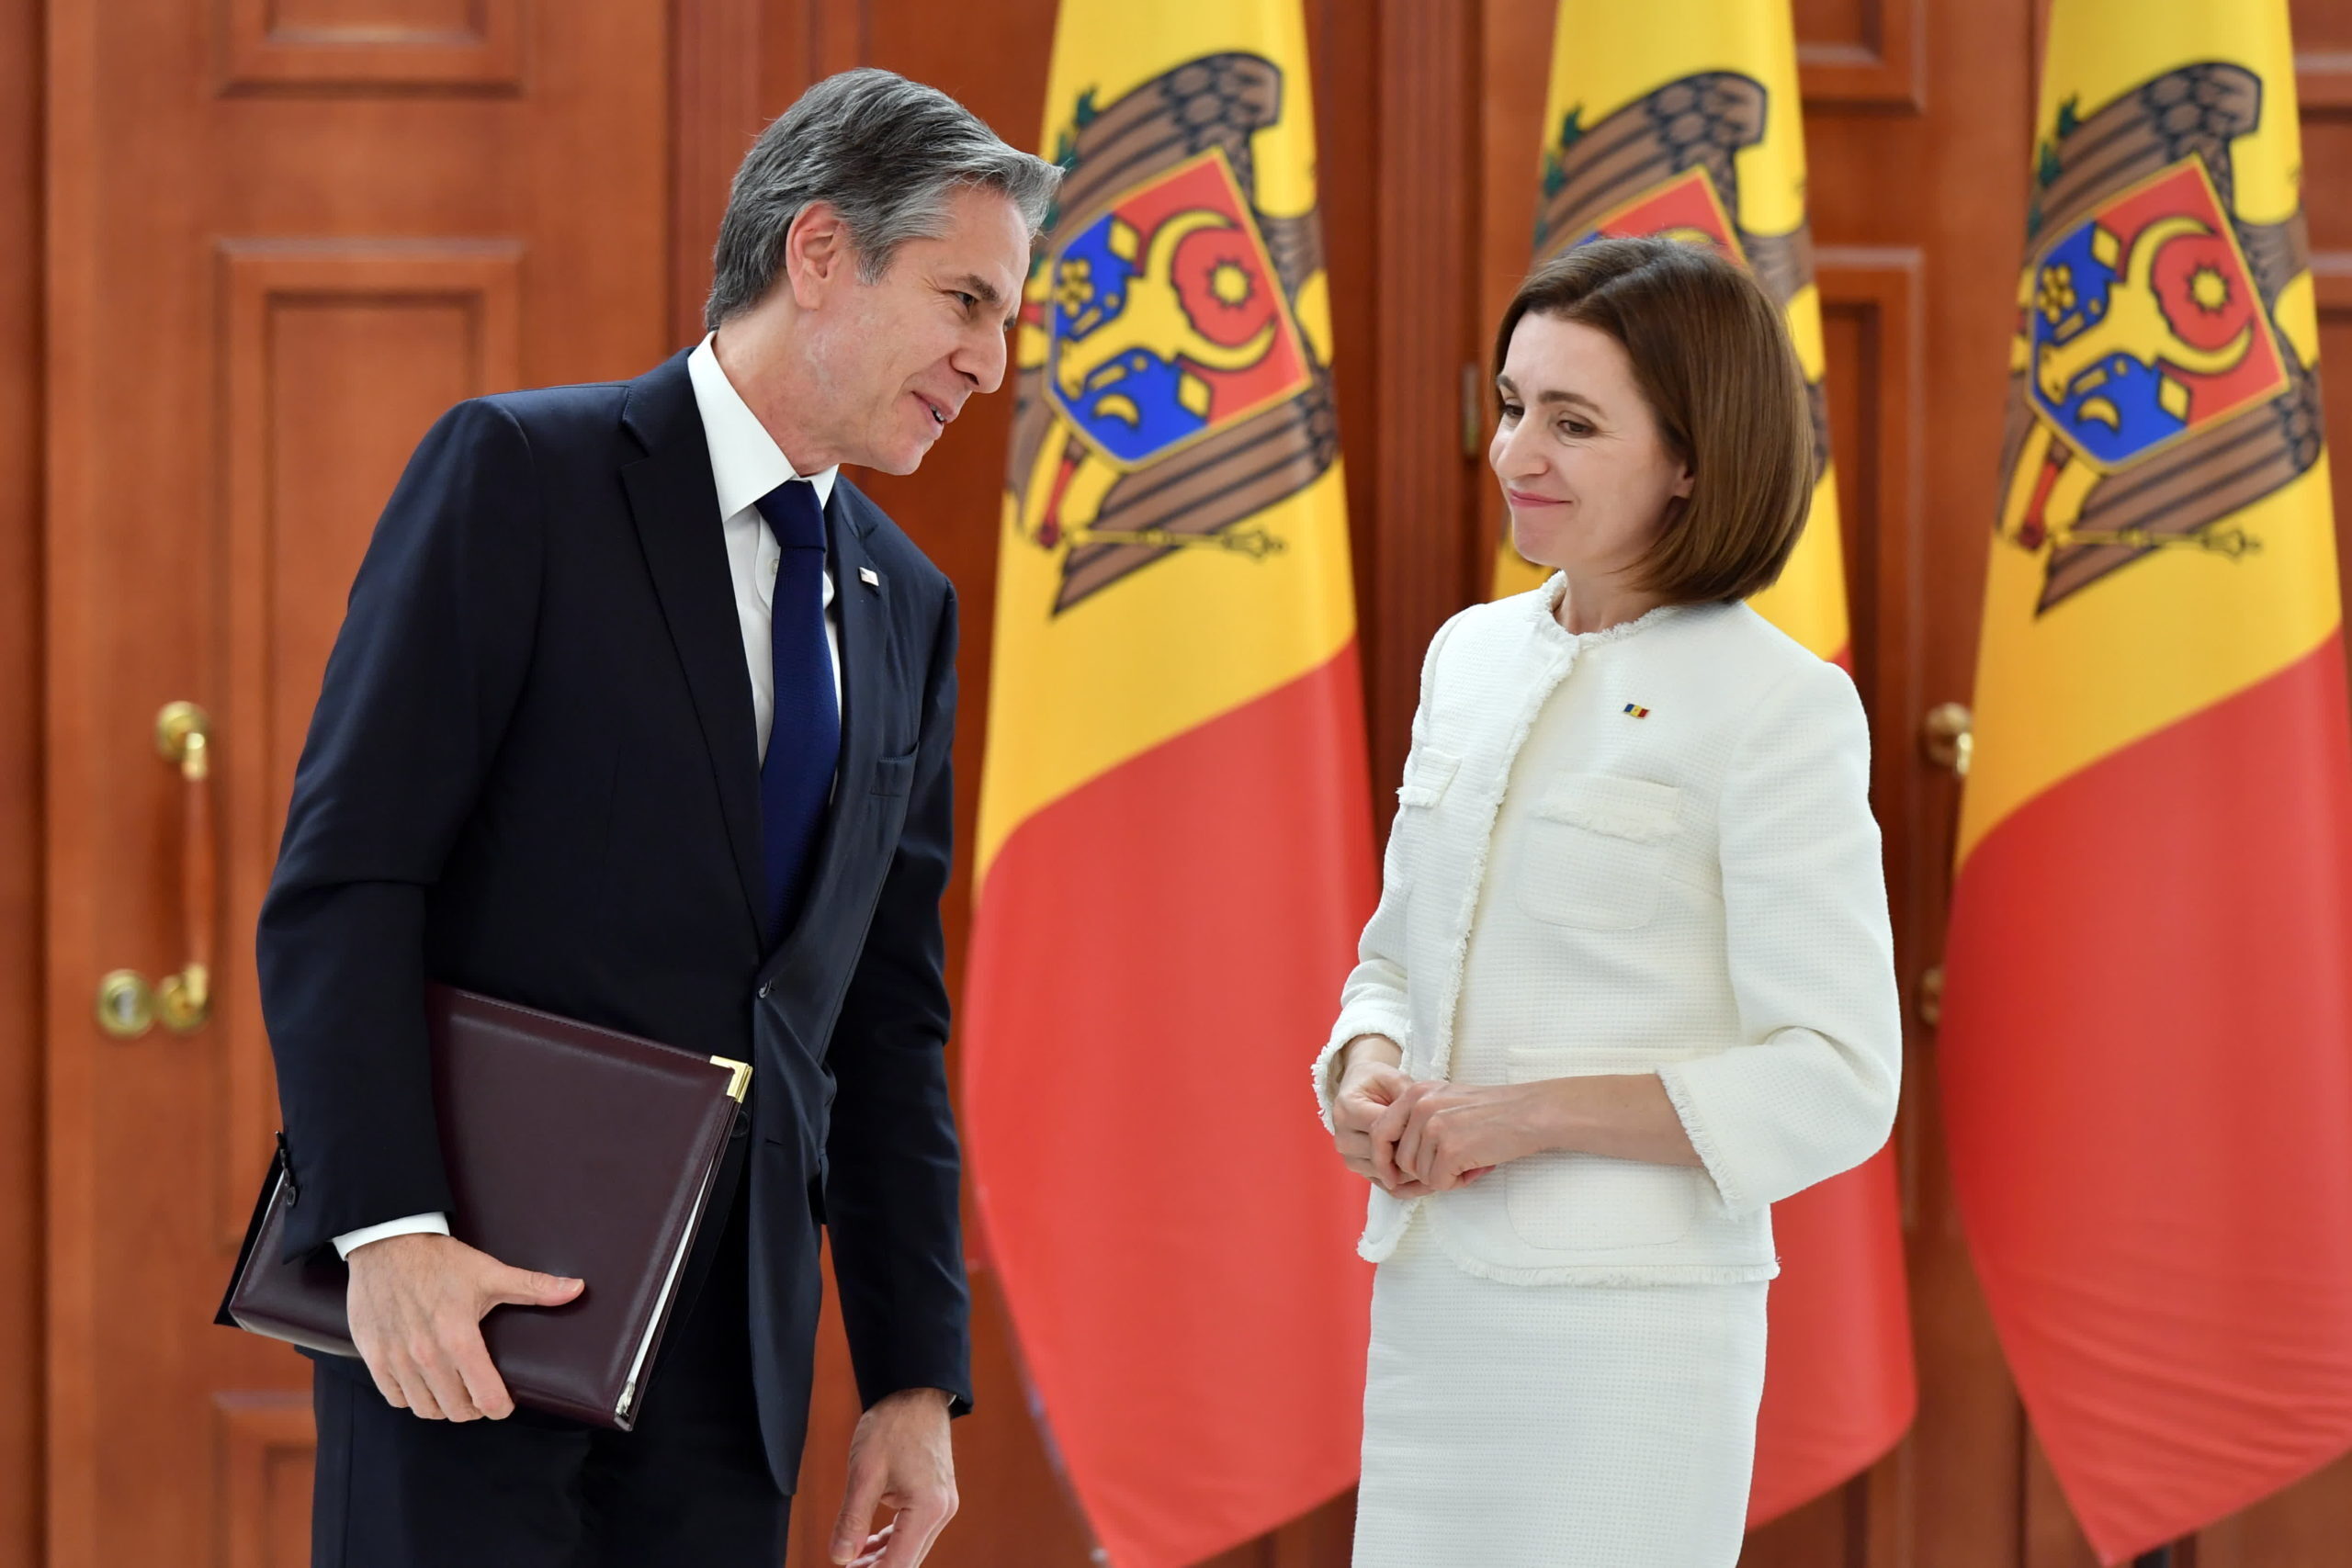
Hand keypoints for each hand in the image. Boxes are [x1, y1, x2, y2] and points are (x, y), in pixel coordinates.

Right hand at [344, 1231, 582, 1420]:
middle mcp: (426, 1355)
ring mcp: (396, 1359)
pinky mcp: (373, 1357)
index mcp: (459, 1337)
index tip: (504, 1403)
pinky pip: (394, 1398)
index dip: (500, 1407)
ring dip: (443, 1407)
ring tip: (454, 1393)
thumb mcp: (490, 1273)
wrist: (387, 1242)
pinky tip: (424, 1385)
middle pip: (456, 1410)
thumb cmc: (440, 1259)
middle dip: (474, 1409)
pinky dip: (411, 1398)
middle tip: (481, 1395)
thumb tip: (577, 1288)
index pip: (486, 1398)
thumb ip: (534, 1287)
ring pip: (425, 1409)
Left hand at [830, 1387, 957, 1566]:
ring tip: (850, 1562)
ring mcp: (942, 1504)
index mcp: (927, 1508)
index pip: (898, 1564)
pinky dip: (891, 1541)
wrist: (916, 1392)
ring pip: (911, 1548)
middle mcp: (942, 1511)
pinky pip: (914, 1531)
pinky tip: (867, 1545)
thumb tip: (840, 1558)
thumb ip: (852, 1520)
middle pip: (907, 1561)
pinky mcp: (937, 1497)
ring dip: (882, 1559)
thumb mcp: (864, 1473)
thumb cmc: (893, 1425)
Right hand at [1330, 1039, 1430, 1198]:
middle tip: (1441, 1154)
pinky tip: (1427, 1179)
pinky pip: (1383, 1184)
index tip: (1436, 1135)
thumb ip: (1408, 1097)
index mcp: (1347, 1109)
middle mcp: (1343, 1136)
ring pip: (1383, 1173)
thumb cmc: (1378, 1082)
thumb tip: (1425, 1120)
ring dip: (1410, 1173)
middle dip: (1412, 1156)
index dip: (1410, 1135)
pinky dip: (1406, 1186)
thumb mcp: (1395, 1080)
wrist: (1361, 1089)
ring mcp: (1348, 1155)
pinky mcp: (1358, 1168)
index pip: (1381, 1131)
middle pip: (1382, 1156)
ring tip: (1437, 1165)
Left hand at [1382, 1079, 1553, 1190]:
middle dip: (1424, 1170)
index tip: (1392, 1177)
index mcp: (1415, 1093)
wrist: (1530, 1113)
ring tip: (1470, 1159)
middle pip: (1400, 1159)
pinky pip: (1440, 1182)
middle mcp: (1420, 1106)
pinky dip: (1458, 1181)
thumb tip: (1395, 1165)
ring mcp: (1434, 1127)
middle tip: (1454, 1164)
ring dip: (1444, 1175)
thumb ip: (1418, 1123)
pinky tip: (1477, 1165)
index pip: (1380, 1131)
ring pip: (1420, 1173)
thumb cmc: (1493, 1111)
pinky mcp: (1450, 1149)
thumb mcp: (1446, 1102)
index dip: (1383, 1159)